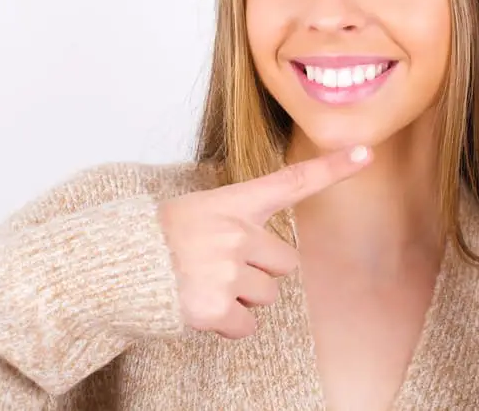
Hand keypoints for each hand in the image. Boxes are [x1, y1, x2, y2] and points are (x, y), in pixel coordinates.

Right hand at [159, 145, 370, 338]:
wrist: (114, 267)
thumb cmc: (158, 240)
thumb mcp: (198, 211)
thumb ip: (238, 223)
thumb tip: (273, 254)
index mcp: (233, 204)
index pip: (292, 181)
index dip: (332, 168)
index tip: (364, 153)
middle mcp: (236, 233)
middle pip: (285, 263)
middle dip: (260, 271)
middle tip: (219, 266)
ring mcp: (227, 271)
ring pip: (267, 295)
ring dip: (242, 297)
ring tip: (204, 284)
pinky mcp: (215, 308)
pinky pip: (247, 325)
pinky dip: (228, 324)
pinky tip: (201, 307)